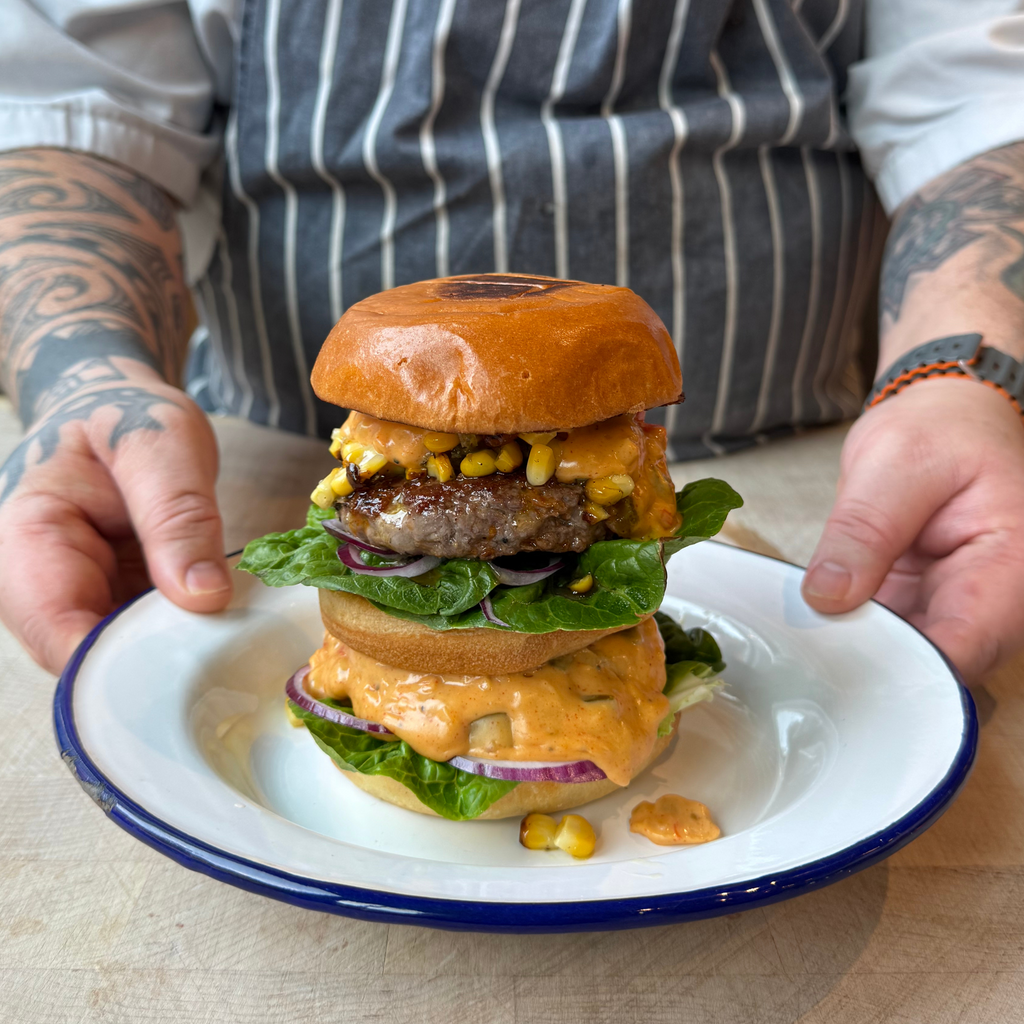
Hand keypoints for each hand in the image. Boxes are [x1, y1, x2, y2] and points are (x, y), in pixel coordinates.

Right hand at [0, 372, 230, 672]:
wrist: (113, 408)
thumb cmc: (125, 416)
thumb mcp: (161, 445)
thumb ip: (178, 516)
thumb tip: (204, 598)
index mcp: (28, 542)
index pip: (58, 633)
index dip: (120, 666)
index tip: (190, 670)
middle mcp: (40, 585)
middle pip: (90, 659)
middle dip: (158, 668)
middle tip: (230, 664)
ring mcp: (77, 600)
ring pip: (122, 658)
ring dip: (176, 657)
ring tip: (233, 649)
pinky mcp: (112, 604)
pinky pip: (146, 639)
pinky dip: (186, 638)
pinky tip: (227, 635)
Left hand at [802, 377, 1023, 681]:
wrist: (947, 421)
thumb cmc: (940, 431)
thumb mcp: (896, 462)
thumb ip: (863, 530)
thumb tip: (827, 597)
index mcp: (1013, 568)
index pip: (966, 647)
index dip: (907, 669)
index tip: (845, 666)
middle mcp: (995, 603)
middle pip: (936, 667)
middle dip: (874, 669)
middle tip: (810, 660)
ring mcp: (956, 610)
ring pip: (907, 661)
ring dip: (858, 656)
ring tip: (807, 646)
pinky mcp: (923, 610)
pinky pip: (887, 639)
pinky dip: (852, 637)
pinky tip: (816, 631)